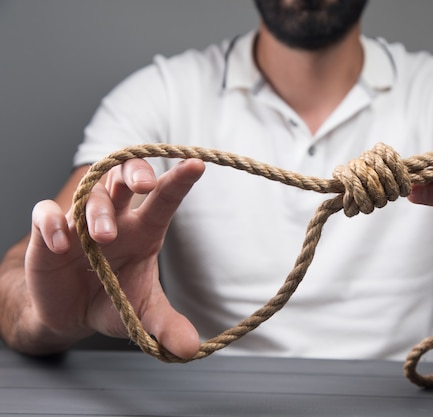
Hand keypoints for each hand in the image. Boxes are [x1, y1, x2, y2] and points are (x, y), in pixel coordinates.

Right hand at [23, 158, 205, 357]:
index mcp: (144, 230)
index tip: (198, 164)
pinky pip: (46, 214)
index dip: (179, 181)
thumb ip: (165, 326)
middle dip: (134, 172)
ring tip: (101, 237)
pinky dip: (53, 223)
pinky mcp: (49, 232)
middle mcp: (116, 217)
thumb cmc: (113, 301)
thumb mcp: (140, 315)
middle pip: (125, 176)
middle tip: (144, 184)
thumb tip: (190, 350)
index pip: (164, 200)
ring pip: (89, 193)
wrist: (70, 312)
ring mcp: (80, 221)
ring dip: (96, 211)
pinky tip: (61, 244)